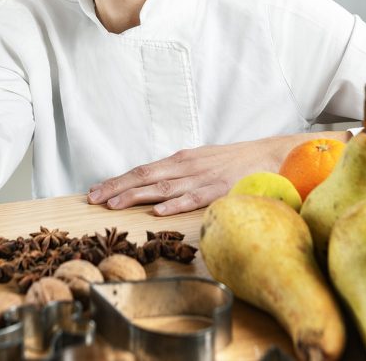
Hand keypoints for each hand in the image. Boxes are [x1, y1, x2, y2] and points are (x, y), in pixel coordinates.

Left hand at [87, 132, 349, 214]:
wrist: (272, 154)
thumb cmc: (235, 162)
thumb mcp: (202, 163)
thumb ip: (179, 174)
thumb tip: (154, 188)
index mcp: (181, 160)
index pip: (142, 171)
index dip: (118, 181)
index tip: (96, 192)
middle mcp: (187, 166)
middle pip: (145, 177)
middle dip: (117, 188)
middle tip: (93, 199)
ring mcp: (203, 177)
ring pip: (163, 188)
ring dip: (136, 196)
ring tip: (114, 205)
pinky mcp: (220, 189)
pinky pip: (194, 198)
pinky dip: (176, 204)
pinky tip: (159, 211)